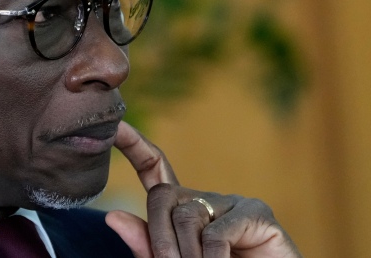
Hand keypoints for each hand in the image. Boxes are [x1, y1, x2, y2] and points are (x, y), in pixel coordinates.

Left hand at [105, 121, 300, 257]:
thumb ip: (148, 246)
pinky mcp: (258, 214)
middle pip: (161, 196)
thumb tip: (112, 216)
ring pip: (186, 216)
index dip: (134, 146)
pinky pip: (217, 233)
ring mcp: (234, 204)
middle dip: (158, 237)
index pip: (154, 169)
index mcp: (184, 212)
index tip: (114, 125)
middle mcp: (208, 200)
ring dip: (186, 255)